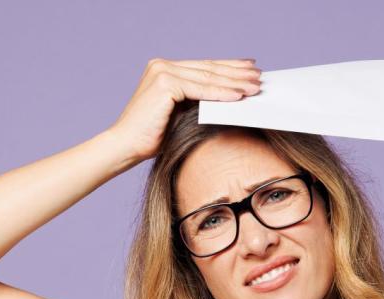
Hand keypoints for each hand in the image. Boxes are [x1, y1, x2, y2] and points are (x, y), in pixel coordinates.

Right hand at [107, 58, 262, 163]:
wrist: (125, 148)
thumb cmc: (151, 138)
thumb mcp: (179, 114)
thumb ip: (197, 102)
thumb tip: (229, 99)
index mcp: (164, 69)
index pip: (203, 67)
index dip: (229, 68)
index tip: (249, 70)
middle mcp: (162, 65)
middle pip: (208, 69)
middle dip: (236, 73)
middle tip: (259, 77)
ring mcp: (162, 71)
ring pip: (208, 78)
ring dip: (234, 83)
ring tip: (255, 87)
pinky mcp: (164, 83)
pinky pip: (201, 88)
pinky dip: (221, 93)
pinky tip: (238, 96)